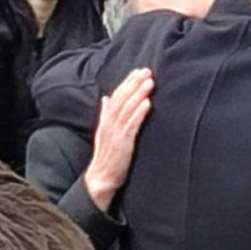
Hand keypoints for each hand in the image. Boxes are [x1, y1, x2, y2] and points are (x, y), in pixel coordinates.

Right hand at [84, 68, 153, 211]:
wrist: (101, 178)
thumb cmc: (106, 156)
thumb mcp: (103, 132)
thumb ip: (105, 114)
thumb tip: (106, 98)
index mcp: (106, 120)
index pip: (116, 95)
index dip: (127, 82)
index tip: (138, 71)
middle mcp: (109, 123)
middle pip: (122, 98)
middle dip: (134, 83)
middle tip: (147, 71)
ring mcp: (115, 133)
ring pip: (127, 108)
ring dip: (139, 94)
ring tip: (149, 83)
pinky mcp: (123, 143)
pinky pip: (131, 125)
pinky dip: (138, 113)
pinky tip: (147, 104)